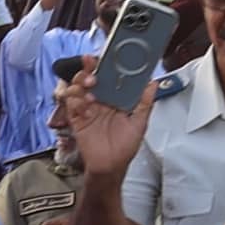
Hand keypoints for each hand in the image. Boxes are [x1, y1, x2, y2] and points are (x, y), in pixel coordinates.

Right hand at [62, 54, 156, 177]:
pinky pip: (71, 104)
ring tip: (88, 86)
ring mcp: (86, 109)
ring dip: (79, 83)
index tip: (106, 56)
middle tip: (92, 69)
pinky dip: (75, 101)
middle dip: (88, 69)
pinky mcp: (76, 119)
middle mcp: (99, 101)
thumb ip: (144, 103)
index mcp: (114, 99)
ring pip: (76, 87)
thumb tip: (153, 83)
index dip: (105, 65)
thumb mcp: (139, 124)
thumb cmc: (124, 147)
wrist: (110, 167)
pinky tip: (84, 106)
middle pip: (89, 77)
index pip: (108, 77)